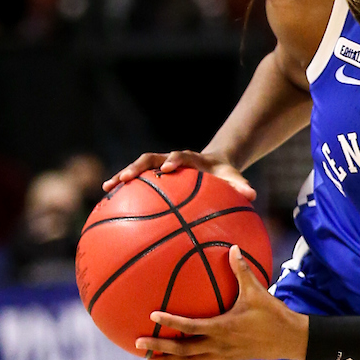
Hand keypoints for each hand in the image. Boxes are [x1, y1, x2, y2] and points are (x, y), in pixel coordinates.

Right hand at [102, 149, 255, 201]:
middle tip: (126, 177)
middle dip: (138, 167)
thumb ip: (240, 187)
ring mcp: (159, 167)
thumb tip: (252, 195)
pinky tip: (108, 204)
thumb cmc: (223, 176)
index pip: (181, 155)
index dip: (174, 160)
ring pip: (138, 169)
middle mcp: (171, 160)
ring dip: (122, 176)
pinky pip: (136, 183)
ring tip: (107, 188)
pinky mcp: (153, 177)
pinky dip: (123, 191)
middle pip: (150, 158)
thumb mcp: (233, 180)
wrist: (212, 165)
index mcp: (190, 159)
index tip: (168, 168)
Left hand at [136, 246, 307, 359]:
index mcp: (223, 328)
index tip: (152, 316)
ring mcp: (222, 356)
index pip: (190, 327)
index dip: (171, 322)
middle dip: (160, 348)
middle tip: (139, 344)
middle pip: (183, 351)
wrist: (290, 340)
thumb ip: (242, 270)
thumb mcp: (257, 292)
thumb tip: (232, 247)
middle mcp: (219, 345)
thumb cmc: (273, 315)